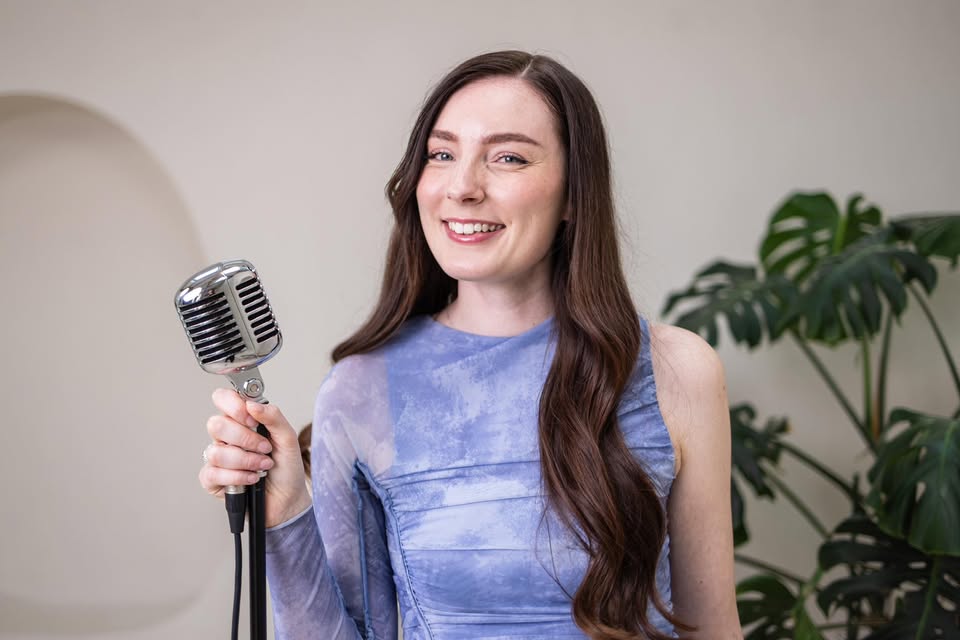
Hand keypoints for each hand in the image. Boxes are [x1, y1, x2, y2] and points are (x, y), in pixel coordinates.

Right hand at [199, 388, 311, 527]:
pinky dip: (237, 477)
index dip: (233, 406)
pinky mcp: (213, 480)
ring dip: (246, 461)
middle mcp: (227, 437)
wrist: (289, 499)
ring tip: (263, 466)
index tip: (252, 419)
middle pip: (216, 424)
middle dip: (245, 439)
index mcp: (243, 420)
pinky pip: (212, 473)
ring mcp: (218, 458)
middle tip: (265, 448)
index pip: (223, 399)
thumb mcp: (288, 438)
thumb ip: (273, 416)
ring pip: (216, 451)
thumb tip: (252, 403)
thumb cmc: (287, 468)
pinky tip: (251, 479)